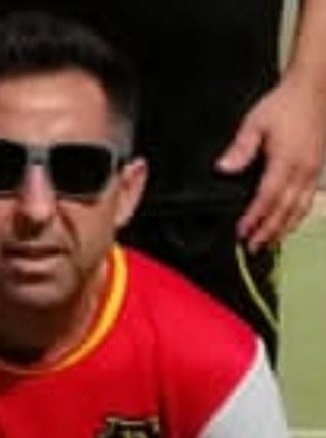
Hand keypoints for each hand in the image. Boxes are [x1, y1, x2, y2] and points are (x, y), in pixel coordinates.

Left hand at [216, 73, 325, 250]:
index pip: (267, 199)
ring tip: (269, 243)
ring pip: (299, 210)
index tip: (242, 232)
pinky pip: (308, 200)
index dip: (254, 218)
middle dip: (268, 232)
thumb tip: (224, 168)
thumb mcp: (256, 122)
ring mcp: (312, 172)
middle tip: (253, 247)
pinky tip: (288, 224)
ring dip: (283, 229)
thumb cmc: (286, 103)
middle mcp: (302, 170)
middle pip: (284, 211)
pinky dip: (297, 216)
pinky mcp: (317, 170)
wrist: (315, 88)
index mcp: (285, 161)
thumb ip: (240, 148)